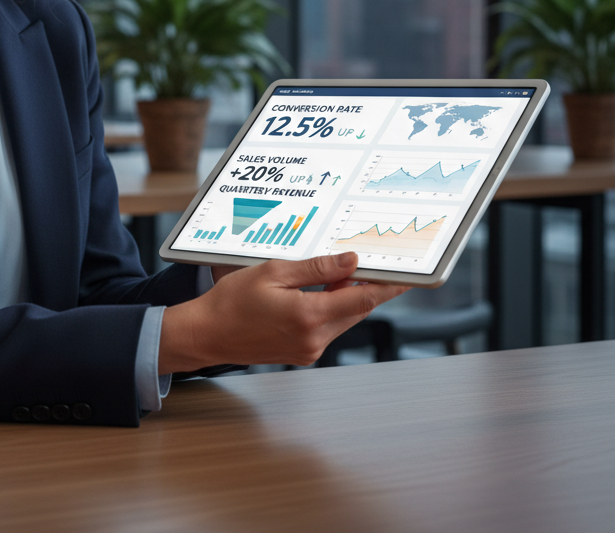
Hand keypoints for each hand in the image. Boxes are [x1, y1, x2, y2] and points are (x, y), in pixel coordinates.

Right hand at [160, 252, 408, 371]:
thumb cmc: (232, 301)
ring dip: (346, 296)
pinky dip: (330, 308)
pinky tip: (319, 291)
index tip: (406, 274)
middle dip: (365, 285)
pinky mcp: (303, 353)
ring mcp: (310, 349)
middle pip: (356, 309)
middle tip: (373, 262)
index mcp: (308, 316)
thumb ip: (315, 268)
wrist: (208, 333)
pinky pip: (328, 327)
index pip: (362, 298)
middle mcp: (314, 338)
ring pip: (343, 318)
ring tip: (339, 271)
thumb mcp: (273, 272)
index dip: (387, 285)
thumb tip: (349, 261)